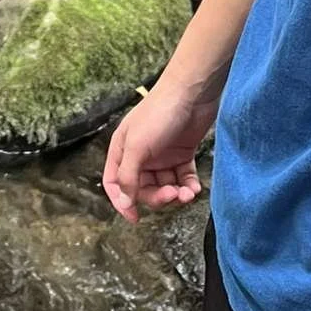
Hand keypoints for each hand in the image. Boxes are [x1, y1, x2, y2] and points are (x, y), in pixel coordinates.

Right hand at [102, 77, 217, 221]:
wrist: (192, 93)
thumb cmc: (159, 113)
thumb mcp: (137, 146)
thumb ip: (129, 177)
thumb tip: (125, 203)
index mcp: (122, 150)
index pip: (115, 183)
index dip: (123, 202)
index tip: (135, 218)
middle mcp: (141, 155)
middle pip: (143, 188)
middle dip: (157, 197)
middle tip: (171, 195)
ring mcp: (162, 155)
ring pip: (165, 186)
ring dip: (176, 194)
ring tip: (187, 193)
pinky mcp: (182, 154)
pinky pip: (183, 179)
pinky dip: (188, 187)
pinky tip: (194, 188)